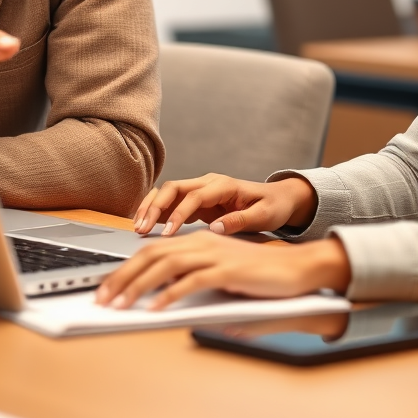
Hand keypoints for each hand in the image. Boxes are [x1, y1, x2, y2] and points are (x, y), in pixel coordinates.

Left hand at [95, 233, 350, 309]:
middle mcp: (202, 241)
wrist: (296, 271)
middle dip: (122, 277)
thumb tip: (166, 299)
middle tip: (101, 298)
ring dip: (138, 287)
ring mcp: (215, 254)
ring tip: (119, 305)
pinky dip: (170, 295)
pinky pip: (191, 281)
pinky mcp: (227, 270)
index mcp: (198, 240)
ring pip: (165, 266)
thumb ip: (194, 282)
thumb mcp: (219, 277)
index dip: (126, 268)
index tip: (107, 287)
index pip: (153, 250)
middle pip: (152, 254)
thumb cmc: (258, 278)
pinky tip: (155, 309)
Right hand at [132, 173, 318, 236]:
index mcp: (224, 185)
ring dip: (152, 208)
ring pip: (168, 193)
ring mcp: (201, 190)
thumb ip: (240, 220)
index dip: (178, 214)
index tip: (168, 234)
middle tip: (142, 229)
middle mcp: (209, 183)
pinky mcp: (198, 201)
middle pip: (174, 188)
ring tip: (138, 228)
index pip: (194, 196)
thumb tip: (216, 228)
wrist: (279, 198)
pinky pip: (172, 203)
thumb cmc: (273, 206)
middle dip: (156, 207)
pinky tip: (146, 225)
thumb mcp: (264, 215)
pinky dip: (157, 212)